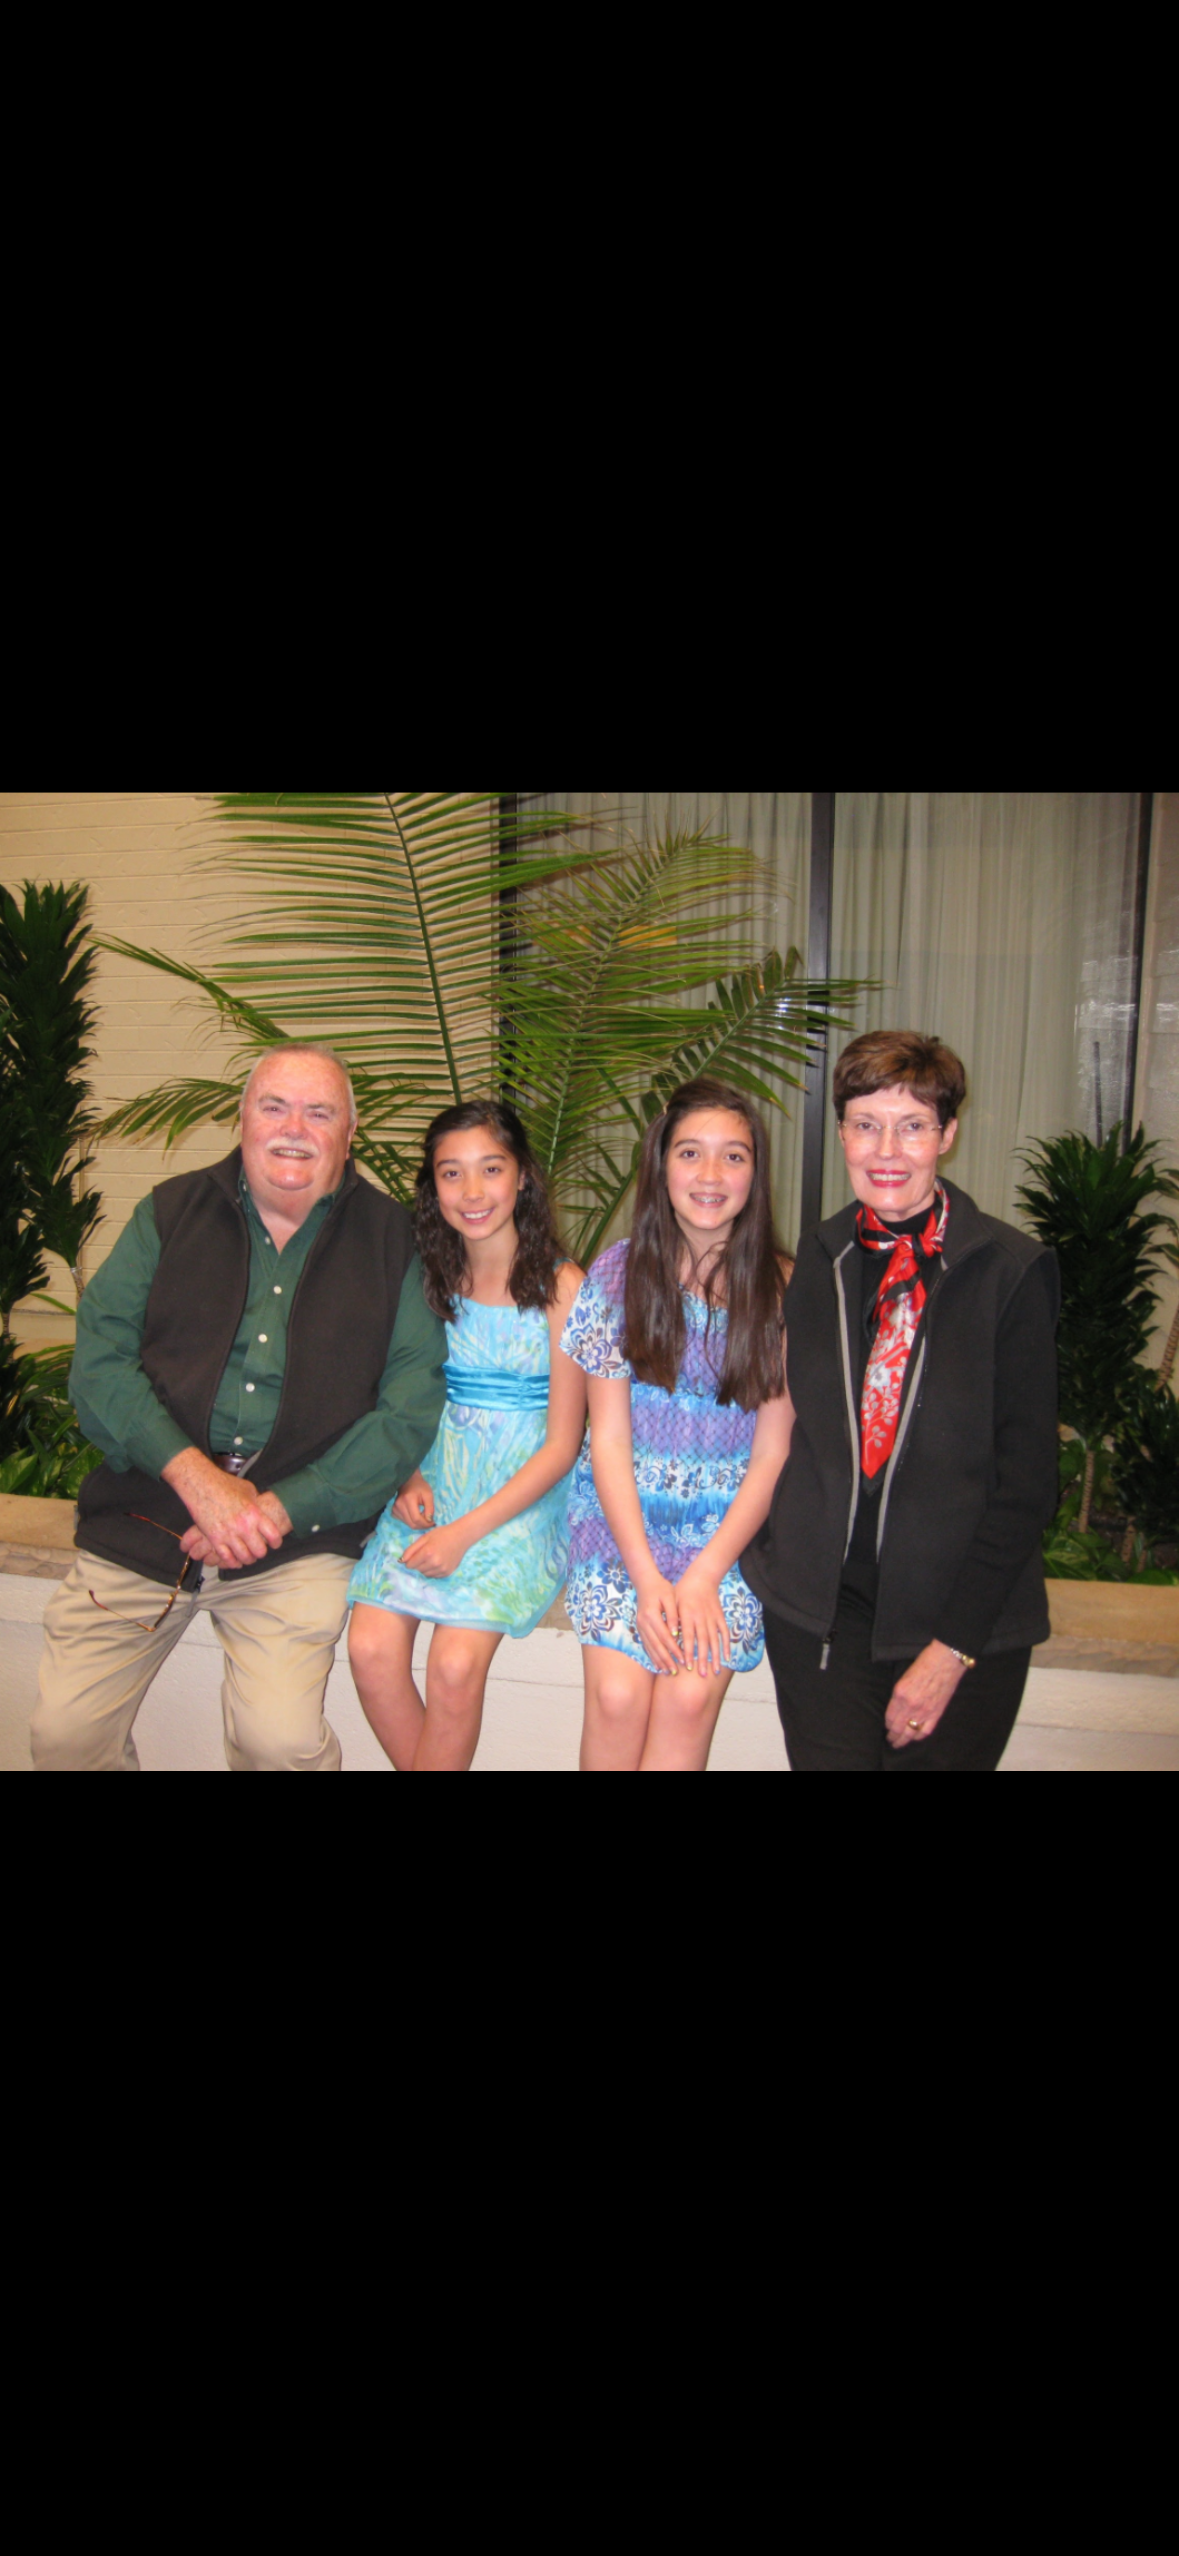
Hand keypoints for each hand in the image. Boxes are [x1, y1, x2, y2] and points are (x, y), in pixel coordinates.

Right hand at [164, 1450, 288, 1569]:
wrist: (201, 1483)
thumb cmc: (224, 1484)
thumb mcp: (248, 1490)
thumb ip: (256, 1503)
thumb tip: (261, 1509)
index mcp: (254, 1513)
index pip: (273, 1535)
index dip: (276, 1542)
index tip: (274, 1543)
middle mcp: (243, 1526)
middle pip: (260, 1551)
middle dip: (260, 1552)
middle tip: (259, 1550)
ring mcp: (228, 1534)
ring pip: (244, 1557)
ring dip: (247, 1559)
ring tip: (247, 1557)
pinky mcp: (214, 1538)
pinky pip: (226, 1558)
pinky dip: (232, 1562)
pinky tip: (234, 1560)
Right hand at [393, 1471, 433, 1528]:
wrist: (408, 1481)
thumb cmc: (420, 1487)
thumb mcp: (428, 1495)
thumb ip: (430, 1508)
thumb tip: (429, 1521)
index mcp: (408, 1500)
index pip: (416, 1519)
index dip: (425, 1524)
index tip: (433, 1522)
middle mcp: (399, 1505)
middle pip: (412, 1524)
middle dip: (422, 1525)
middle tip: (430, 1522)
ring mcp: (395, 1509)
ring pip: (408, 1524)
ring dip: (418, 1524)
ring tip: (423, 1517)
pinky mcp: (394, 1511)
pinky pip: (404, 1522)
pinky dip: (412, 1521)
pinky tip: (416, 1515)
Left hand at [399, 1519, 470, 1577]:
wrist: (461, 1537)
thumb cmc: (442, 1534)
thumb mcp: (424, 1538)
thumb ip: (411, 1549)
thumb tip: (401, 1560)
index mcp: (427, 1553)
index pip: (410, 1565)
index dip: (410, 1560)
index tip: (415, 1555)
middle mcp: (434, 1563)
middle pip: (417, 1570)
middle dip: (418, 1563)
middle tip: (425, 1554)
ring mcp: (441, 1569)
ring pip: (425, 1574)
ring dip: (425, 1568)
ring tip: (432, 1557)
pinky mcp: (447, 1573)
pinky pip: (434, 1576)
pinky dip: (433, 1570)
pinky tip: (438, 1561)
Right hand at [634, 1570, 685, 1675]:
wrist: (645, 1582)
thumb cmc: (661, 1588)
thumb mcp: (669, 1597)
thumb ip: (673, 1615)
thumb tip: (676, 1633)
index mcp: (651, 1615)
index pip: (665, 1636)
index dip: (674, 1649)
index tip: (683, 1658)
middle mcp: (643, 1623)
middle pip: (656, 1645)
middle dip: (666, 1660)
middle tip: (675, 1672)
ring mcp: (640, 1626)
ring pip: (650, 1647)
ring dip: (659, 1661)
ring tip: (668, 1672)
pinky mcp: (639, 1628)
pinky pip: (646, 1645)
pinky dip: (652, 1656)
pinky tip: (658, 1664)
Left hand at [673, 1563, 731, 1678]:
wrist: (701, 1578)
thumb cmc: (682, 1593)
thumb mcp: (673, 1604)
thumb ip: (672, 1621)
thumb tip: (670, 1640)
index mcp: (688, 1615)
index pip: (688, 1637)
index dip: (688, 1652)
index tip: (687, 1666)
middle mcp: (701, 1618)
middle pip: (702, 1642)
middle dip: (702, 1659)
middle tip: (701, 1675)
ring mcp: (712, 1618)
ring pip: (714, 1640)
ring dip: (715, 1656)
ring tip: (715, 1671)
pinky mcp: (720, 1617)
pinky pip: (724, 1633)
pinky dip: (726, 1645)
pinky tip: (726, 1657)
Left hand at [885, 1641, 968, 1747]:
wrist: (946, 1660)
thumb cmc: (925, 1662)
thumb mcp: (904, 1677)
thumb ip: (899, 1694)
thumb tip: (896, 1707)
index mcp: (899, 1694)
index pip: (889, 1716)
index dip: (887, 1724)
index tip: (887, 1727)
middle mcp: (910, 1705)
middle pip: (897, 1727)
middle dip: (892, 1736)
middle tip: (890, 1740)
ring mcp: (924, 1711)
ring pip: (910, 1733)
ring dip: (903, 1740)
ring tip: (898, 1744)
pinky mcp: (937, 1713)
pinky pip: (925, 1731)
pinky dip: (919, 1736)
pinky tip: (915, 1738)